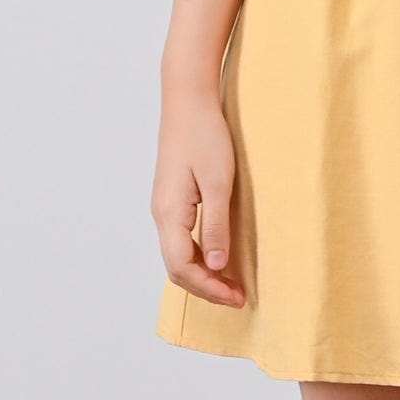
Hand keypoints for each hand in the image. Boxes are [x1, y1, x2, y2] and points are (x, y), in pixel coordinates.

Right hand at [152, 96, 244, 306]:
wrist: (188, 102)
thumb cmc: (204, 136)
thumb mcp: (218, 182)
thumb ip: (215, 225)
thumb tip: (214, 265)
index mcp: (169, 213)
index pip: (182, 267)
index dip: (209, 288)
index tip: (236, 297)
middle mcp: (161, 214)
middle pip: (176, 268)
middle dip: (205, 288)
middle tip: (238, 296)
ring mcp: (164, 208)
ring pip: (177, 256)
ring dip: (202, 275)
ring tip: (230, 283)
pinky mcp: (172, 200)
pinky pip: (180, 240)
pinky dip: (198, 257)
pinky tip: (218, 258)